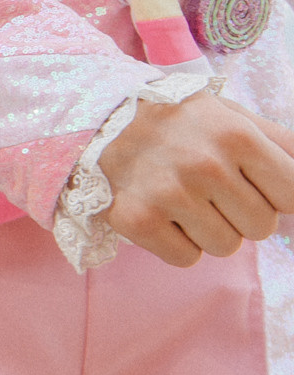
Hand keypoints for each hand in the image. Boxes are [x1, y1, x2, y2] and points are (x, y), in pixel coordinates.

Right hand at [99, 91, 293, 265]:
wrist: (100, 120)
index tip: (254, 186)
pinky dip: (178, 244)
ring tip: (187, 204)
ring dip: (210, 232)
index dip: (277, 197)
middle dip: (243, 216)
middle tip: (214, 194)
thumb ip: (281, 143)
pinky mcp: (137, 220)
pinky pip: (186, 258)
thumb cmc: (179, 122)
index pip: (292, 196)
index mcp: (238, 137)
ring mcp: (169, 195)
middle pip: (260, 227)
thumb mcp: (233, 116)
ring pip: (225, 246)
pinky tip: (164, 217)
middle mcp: (206, 166)